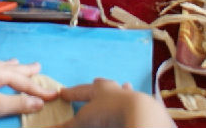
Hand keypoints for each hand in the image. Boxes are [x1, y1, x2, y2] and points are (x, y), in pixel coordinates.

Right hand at [59, 78, 173, 127]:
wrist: (139, 115)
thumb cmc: (108, 113)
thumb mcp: (83, 121)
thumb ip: (67, 126)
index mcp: (99, 90)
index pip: (81, 90)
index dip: (71, 93)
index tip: (63, 92)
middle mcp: (115, 90)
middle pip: (105, 85)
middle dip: (99, 85)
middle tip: (96, 81)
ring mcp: (131, 97)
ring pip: (124, 90)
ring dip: (121, 89)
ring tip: (124, 85)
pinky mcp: (143, 106)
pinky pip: (136, 101)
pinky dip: (133, 101)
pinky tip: (136, 101)